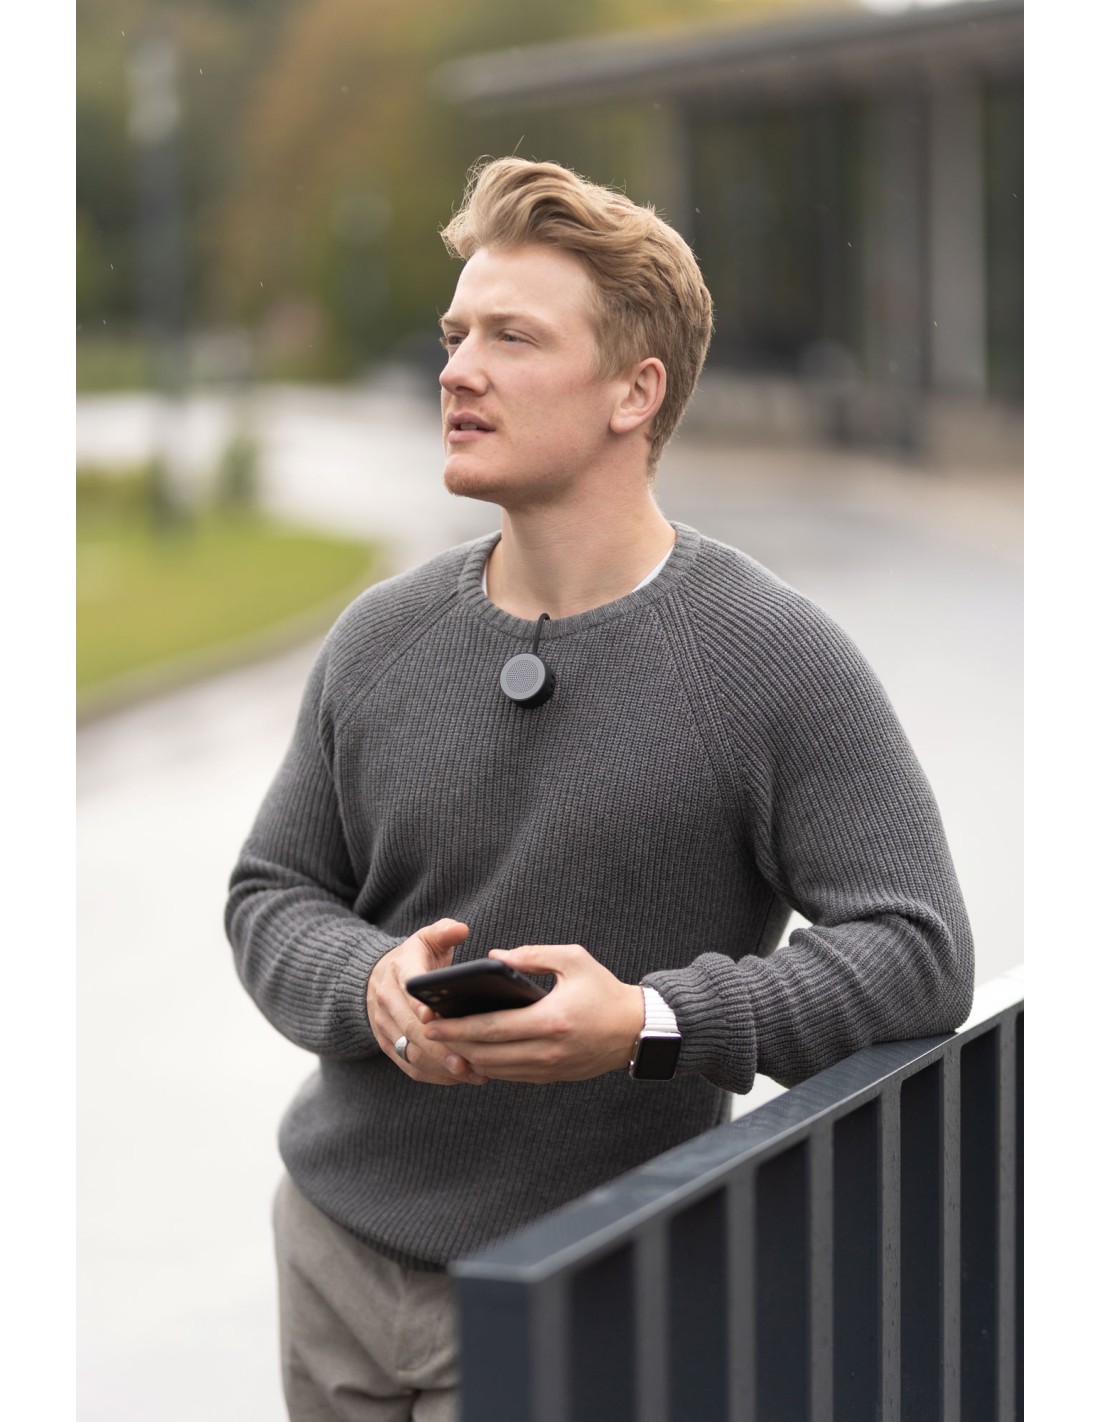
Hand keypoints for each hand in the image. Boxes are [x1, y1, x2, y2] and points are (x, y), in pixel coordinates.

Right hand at [366, 919, 488, 1086]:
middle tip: (468, 1060)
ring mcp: (385, 1027)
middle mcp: (386, 1001)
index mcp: (399, 971)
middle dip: (439, 1047)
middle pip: (411, 1029)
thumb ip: (443, 931)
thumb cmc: (413, 959)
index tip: (434, 1017)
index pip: (407, 988)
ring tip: (471, 1073)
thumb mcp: (425, 938)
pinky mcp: (388, 1046)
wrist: (374, 978)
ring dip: (440, 1066)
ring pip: (410, 1052)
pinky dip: (433, 1075)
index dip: (419, 1003)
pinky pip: (409, 1066)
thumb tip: (460, 929)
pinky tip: (459, 1078)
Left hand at [421, 943, 644, 1083]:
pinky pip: (510, 1076)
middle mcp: (547, 1050)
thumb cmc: (603, 990)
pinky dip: (488, 1067)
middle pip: (486, 1054)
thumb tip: (493, 955)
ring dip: (468, 1058)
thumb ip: (532, 955)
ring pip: (495, 1070)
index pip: (492, 1028)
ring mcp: (548, 1069)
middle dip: (454, 1044)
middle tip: (429, 1033)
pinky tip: (473, 1054)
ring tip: (446, 1043)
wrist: (635, 1030)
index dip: (458, 1027)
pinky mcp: (551, 1078)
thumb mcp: (573, 959)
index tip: (433, 1022)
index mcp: (550, 1019)